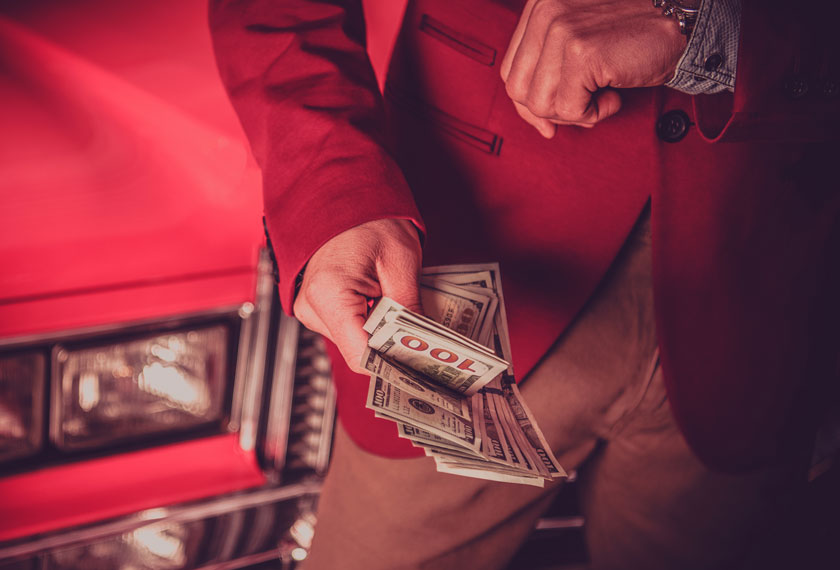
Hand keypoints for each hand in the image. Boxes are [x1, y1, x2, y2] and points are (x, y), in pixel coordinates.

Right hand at [293, 218, 422, 373]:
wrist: (342, 194)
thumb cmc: (367, 216)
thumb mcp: (401, 262)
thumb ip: (409, 311)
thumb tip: (422, 348)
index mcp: (329, 295)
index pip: (362, 356)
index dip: (395, 366)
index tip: (423, 369)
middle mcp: (311, 306)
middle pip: (359, 352)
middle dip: (393, 350)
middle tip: (425, 343)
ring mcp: (310, 308)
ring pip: (355, 343)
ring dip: (383, 336)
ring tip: (404, 315)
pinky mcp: (317, 306)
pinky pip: (348, 329)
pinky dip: (371, 324)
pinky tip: (387, 309)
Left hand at [500, 0, 686, 136]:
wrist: (682, 22)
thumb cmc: (636, 35)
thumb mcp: (580, 43)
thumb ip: (549, 72)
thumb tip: (538, 123)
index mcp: (539, 5)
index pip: (511, 71)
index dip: (529, 103)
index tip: (552, 116)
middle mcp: (545, 11)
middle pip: (519, 91)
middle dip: (552, 110)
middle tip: (586, 103)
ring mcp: (560, 30)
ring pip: (541, 104)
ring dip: (575, 112)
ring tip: (603, 93)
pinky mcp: (580, 52)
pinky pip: (570, 109)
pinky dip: (595, 113)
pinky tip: (614, 95)